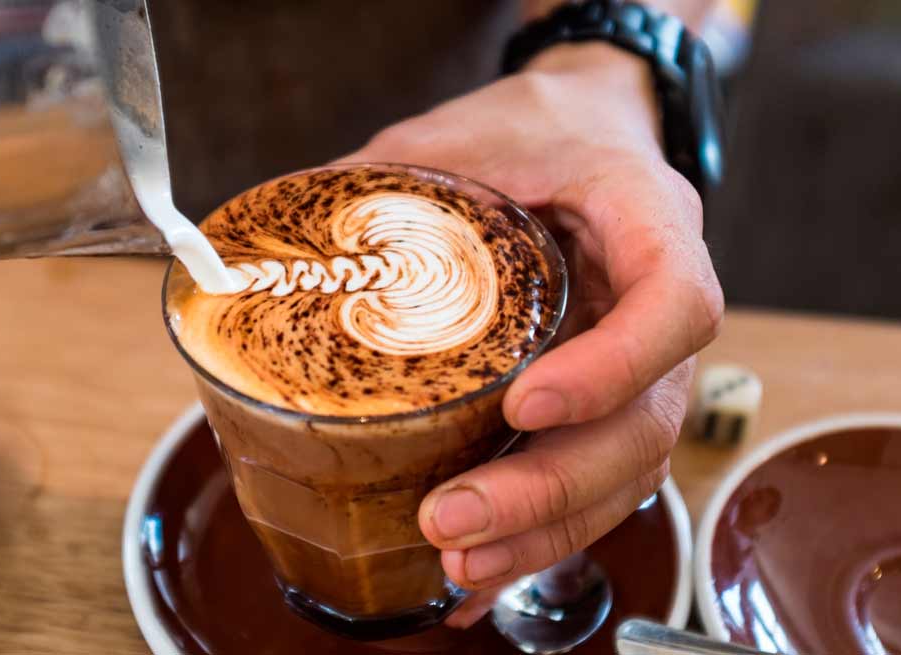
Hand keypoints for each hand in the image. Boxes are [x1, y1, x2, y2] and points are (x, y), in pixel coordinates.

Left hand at [339, 43, 722, 627]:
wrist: (576, 133)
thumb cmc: (525, 129)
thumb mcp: (456, 132)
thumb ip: (381, 182)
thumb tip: (279, 252)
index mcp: (645, 221)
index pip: (675, 304)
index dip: (613, 368)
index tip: (525, 406)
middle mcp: (657, 306)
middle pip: (645, 422)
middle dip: (549, 488)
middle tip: (452, 518)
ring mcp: (641, 366)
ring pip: (625, 472)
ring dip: (543, 531)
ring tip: (457, 561)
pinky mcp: (605, 405)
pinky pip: (592, 484)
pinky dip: (538, 539)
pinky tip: (477, 576)